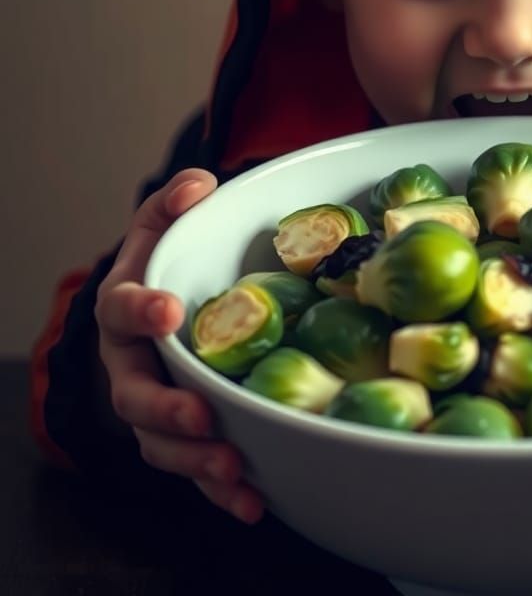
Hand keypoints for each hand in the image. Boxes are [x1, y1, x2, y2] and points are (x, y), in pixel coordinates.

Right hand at [95, 169, 264, 522]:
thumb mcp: (162, 227)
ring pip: (160, 442)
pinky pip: (194, 466)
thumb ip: (175, 203)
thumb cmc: (161, 267)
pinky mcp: (180, 435)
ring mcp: (153, 405)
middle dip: (165, 408)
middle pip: (134, 394)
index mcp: (126, 310)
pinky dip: (219, 489)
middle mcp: (131, 365)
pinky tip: (255, 502)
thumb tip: (200, 184)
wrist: (154, 312)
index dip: (141, 309)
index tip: (168, 309)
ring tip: (233, 469)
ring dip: (194, 459)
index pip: (121, 309)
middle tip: (201, 415)